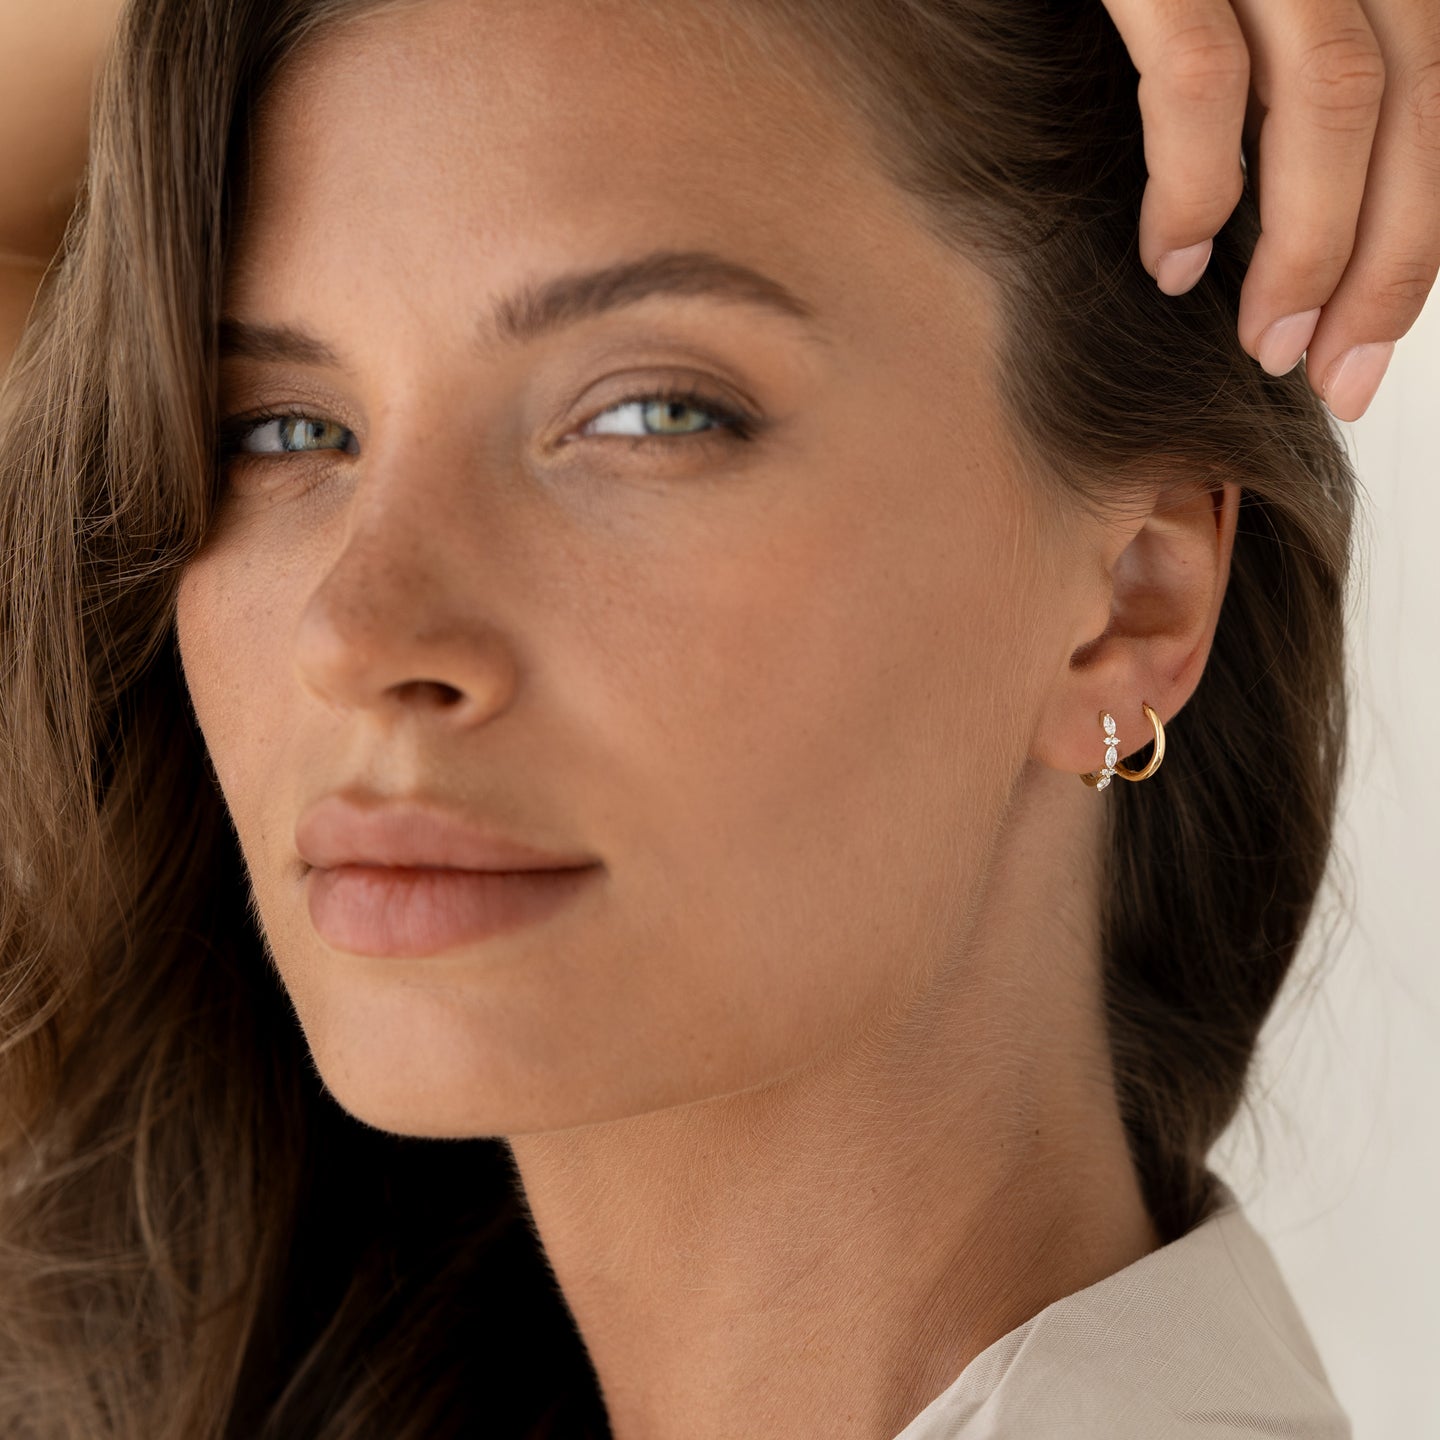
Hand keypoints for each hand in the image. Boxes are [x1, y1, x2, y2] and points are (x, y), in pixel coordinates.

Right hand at [1100, 0, 1439, 421]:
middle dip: (1385, 263)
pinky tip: (1171, 257)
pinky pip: (1200, 77)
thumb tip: (1286, 220)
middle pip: (1415, 102)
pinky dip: (1197, 184)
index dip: (1419, 233)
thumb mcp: (1199, 16)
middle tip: (1330, 371)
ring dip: (1310, 246)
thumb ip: (1265, 81)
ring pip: (1335, 98)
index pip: (1432, 96)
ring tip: (1263, 340)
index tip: (1365, 345)